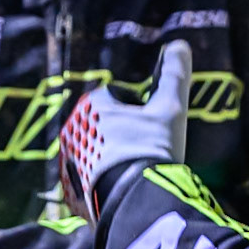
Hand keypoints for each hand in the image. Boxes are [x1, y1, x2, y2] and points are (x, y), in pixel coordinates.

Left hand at [60, 41, 191, 218]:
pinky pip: (86, 181)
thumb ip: (175, 75)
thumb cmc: (151, 150)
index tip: (149, 128)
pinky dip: (100, 184)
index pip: (115, 98)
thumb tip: (180, 44)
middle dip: (121, 136)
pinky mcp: (69, 190)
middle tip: (144, 154)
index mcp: (92, 106)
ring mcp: (67, 162)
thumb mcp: (170, 109)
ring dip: (109, 160)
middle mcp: (72, 130)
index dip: (137, 111)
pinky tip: (120, 192)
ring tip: (134, 175)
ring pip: (93, 154)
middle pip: (103, 127)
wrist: (134, 203)